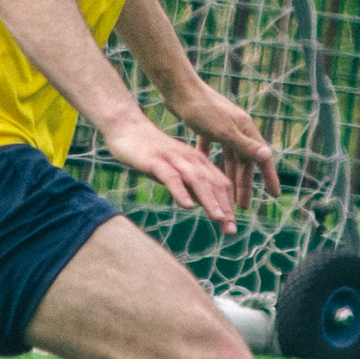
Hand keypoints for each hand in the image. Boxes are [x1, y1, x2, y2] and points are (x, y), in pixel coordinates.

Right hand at [103, 116, 248, 231]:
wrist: (127, 128)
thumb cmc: (152, 153)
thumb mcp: (176, 170)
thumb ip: (190, 184)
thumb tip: (205, 204)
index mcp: (198, 161)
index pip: (221, 184)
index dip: (229, 206)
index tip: (232, 227)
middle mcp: (191, 159)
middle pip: (214, 184)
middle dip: (225, 208)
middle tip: (231, 231)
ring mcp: (174, 158)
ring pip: (197, 180)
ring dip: (209, 200)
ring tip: (218, 219)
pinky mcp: (156, 160)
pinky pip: (171, 177)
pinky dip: (181, 192)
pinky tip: (187, 206)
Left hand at [172, 84, 282, 217]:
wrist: (178, 89)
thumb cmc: (201, 109)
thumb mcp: (224, 131)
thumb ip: (245, 145)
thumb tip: (267, 155)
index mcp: (245, 129)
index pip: (261, 158)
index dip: (268, 177)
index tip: (274, 195)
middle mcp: (237, 128)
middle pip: (243, 162)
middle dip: (243, 185)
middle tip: (241, 207)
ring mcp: (222, 127)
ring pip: (228, 157)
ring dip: (228, 176)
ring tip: (225, 195)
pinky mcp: (205, 126)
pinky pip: (211, 148)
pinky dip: (210, 160)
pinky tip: (205, 172)